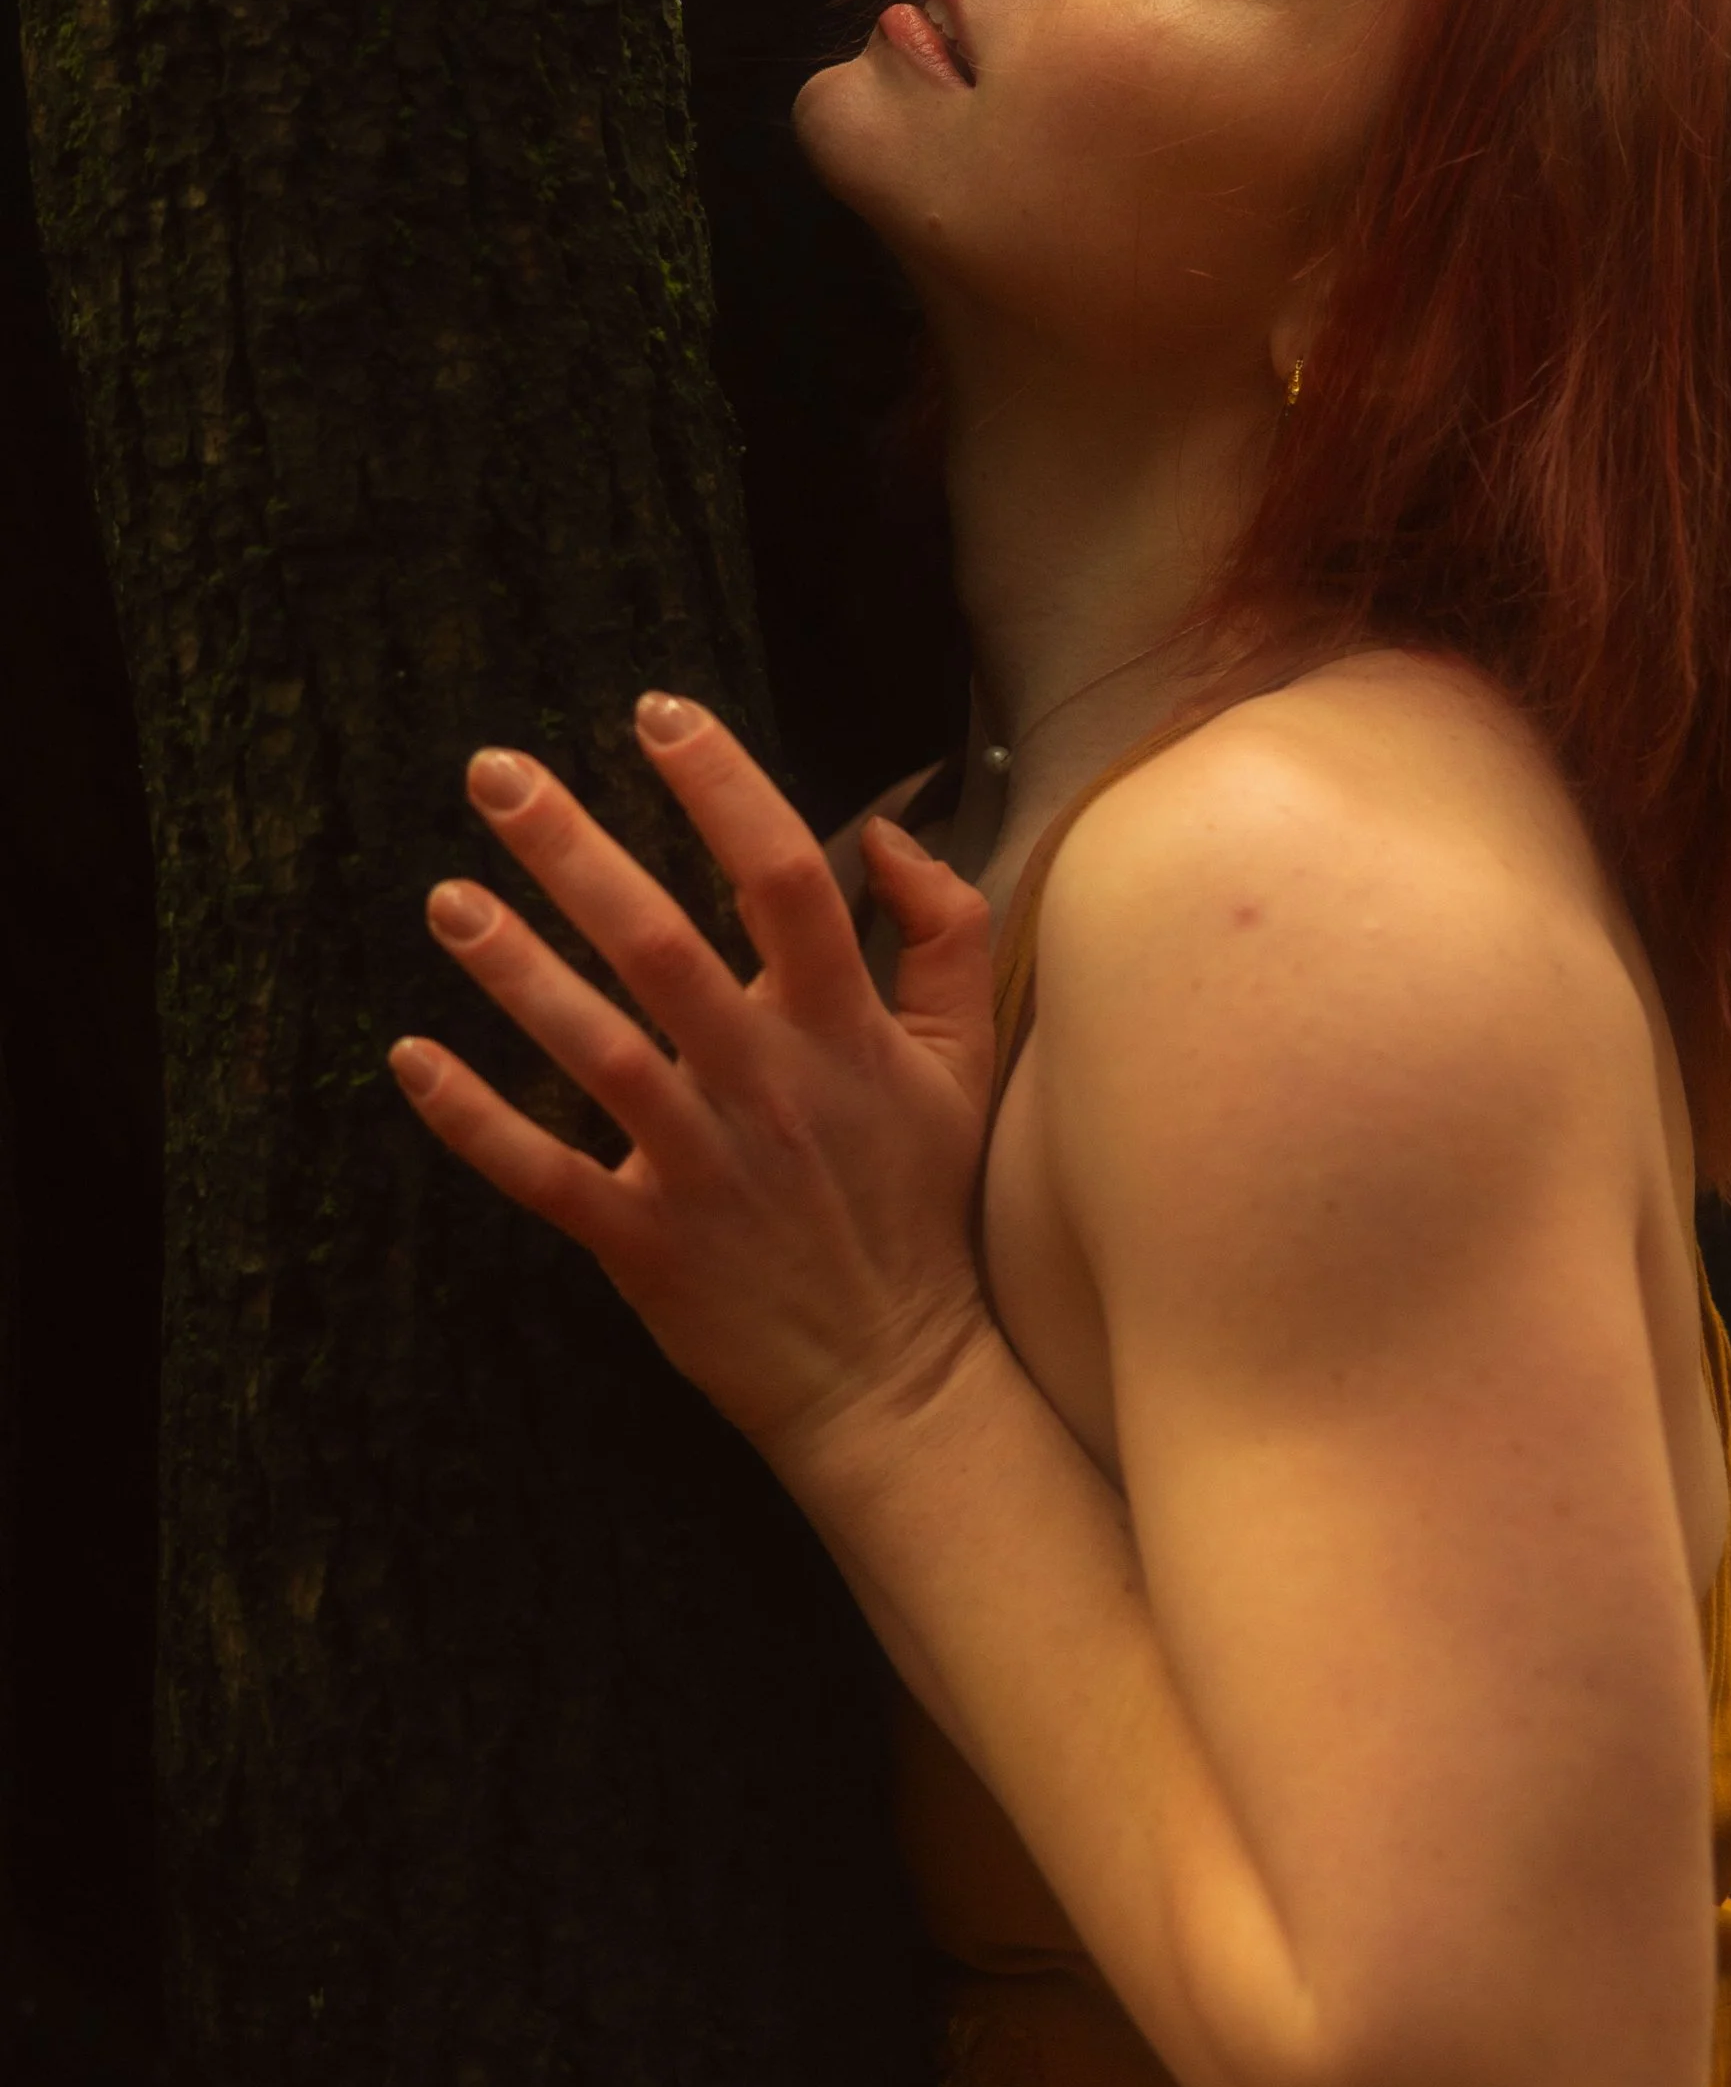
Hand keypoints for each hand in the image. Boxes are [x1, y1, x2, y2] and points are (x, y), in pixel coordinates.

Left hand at [389, 694, 995, 1470]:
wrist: (898, 1374)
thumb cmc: (919, 1204)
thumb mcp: (964, 1062)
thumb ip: (944, 933)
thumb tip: (884, 833)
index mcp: (843, 1030)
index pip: (784, 879)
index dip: (722, 786)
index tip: (658, 712)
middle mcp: (765, 1085)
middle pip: (661, 944)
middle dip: (573, 850)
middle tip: (496, 773)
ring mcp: (701, 1166)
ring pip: (594, 1050)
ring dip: (514, 969)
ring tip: (444, 897)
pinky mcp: (646, 1242)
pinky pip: (544, 1175)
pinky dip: (475, 1120)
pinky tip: (410, 1057)